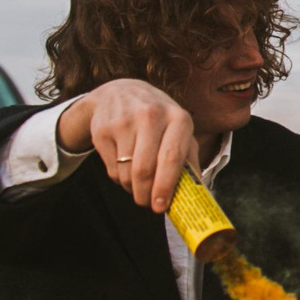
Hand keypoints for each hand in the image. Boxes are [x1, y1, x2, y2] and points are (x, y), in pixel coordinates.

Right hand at [58, 79, 198, 211]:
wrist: (121, 92)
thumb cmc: (158, 119)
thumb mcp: (179, 130)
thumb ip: (189, 159)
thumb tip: (196, 194)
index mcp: (178, 118)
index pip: (171, 158)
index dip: (165, 186)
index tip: (161, 207)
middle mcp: (151, 116)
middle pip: (145, 169)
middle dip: (146, 194)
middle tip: (148, 205)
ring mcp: (124, 122)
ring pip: (127, 173)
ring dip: (132, 188)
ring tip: (138, 186)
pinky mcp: (103, 130)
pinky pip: (111, 169)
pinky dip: (119, 179)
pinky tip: (125, 170)